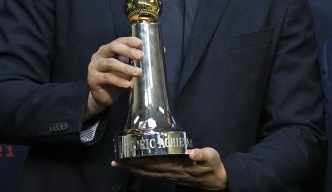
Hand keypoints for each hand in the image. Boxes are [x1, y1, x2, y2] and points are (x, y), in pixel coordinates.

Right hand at [84, 37, 142, 120]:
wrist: (103, 97)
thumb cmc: (117, 78)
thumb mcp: (128, 67)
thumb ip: (138, 60)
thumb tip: (162, 51)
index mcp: (108, 49)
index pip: (118, 41)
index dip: (129, 41)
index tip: (140, 43)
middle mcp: (100, 55)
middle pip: (112, 48)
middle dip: (128, 51)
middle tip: (141, 57)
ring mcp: (94, 66)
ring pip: (110, 63)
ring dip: (126, 68)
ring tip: (138, 73)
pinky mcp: (93, 79)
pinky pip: (107, 78)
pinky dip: (119, 81)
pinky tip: (128, 85)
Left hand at [113, 147, 227, 189]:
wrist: (216, 179)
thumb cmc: (212, 165)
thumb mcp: (210, 157)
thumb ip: (201, 154)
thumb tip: (191, 152)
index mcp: (177, 167)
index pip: (153, 164)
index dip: (139, 161)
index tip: (127, 156)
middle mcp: (169, 173)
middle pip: (146, 170)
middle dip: (130, 166)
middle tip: (115, 160)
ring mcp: (169, 176)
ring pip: (146, 174)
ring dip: (132, 170)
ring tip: (118, 164)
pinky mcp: (170, 176)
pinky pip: (151, 175)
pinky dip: (140, 171)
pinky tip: (134, 168)